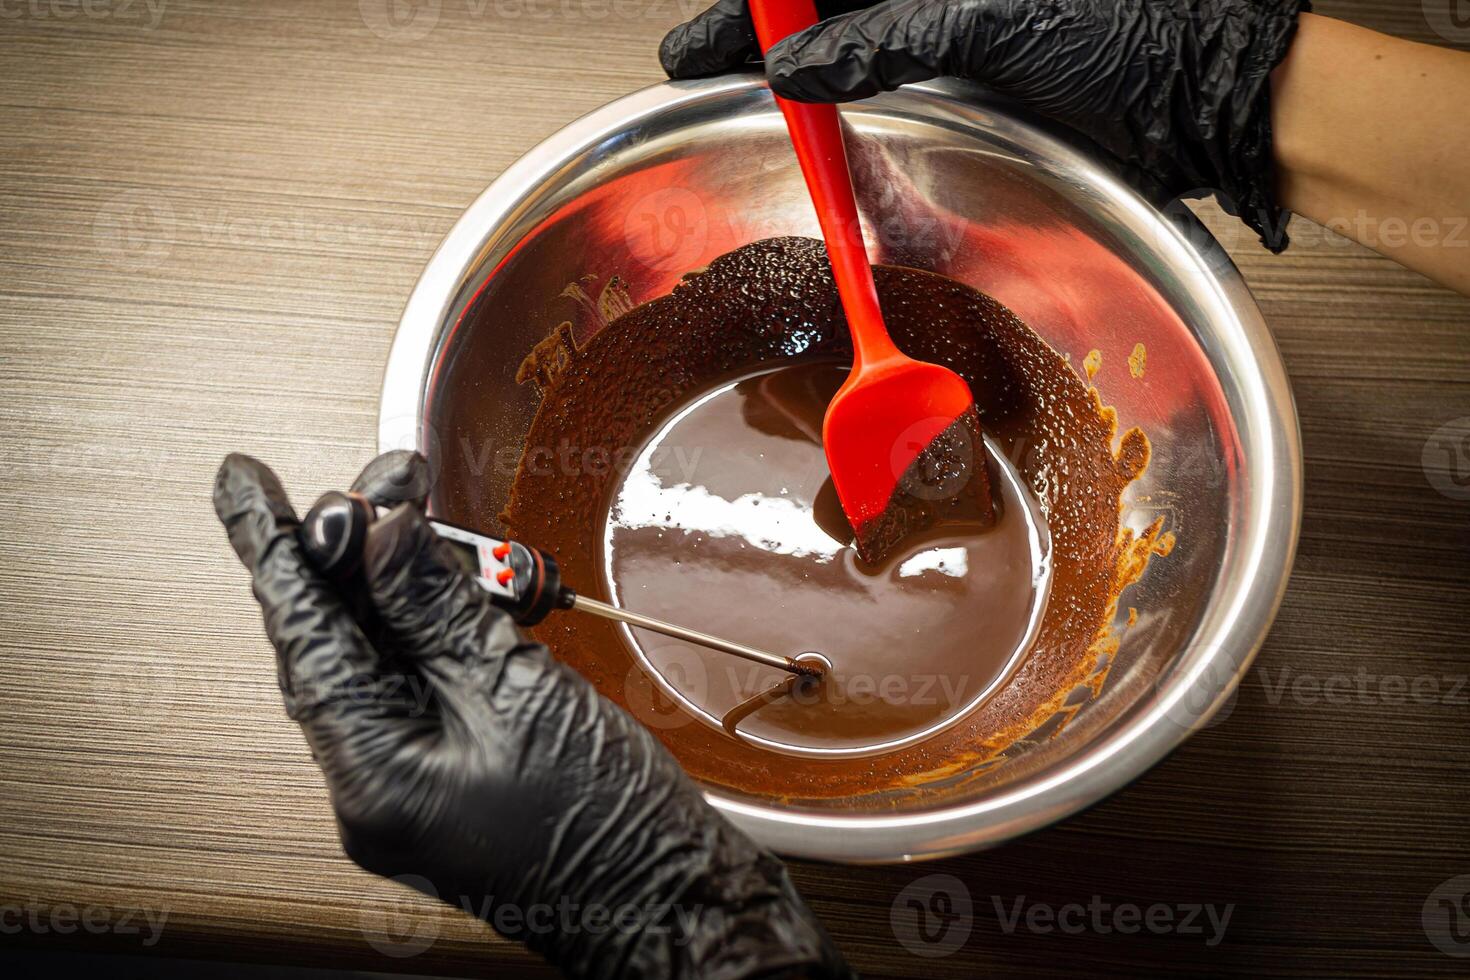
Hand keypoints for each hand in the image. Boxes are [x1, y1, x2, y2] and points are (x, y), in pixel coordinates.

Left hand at [213, 451, 850, 979]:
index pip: (304, 636)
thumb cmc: (612, 829)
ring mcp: (408, 781)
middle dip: (352, 550)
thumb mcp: (523, 693)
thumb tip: (385, 534)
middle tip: (385, 480)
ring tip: (422, 515)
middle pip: (335, 639)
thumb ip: (440, 609)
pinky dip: (429, 623)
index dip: (273, 546)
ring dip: (396, 581)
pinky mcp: (444, 772)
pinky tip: (451, 581)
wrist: (672, 901)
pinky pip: (414, 682)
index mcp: (375, 774)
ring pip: (375, 655)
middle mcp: (373, 783)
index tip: (243, 481)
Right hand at [661, 0, 1308, 250]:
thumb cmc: (1135, 37)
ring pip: (855, 41)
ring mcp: (960, 28)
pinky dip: (847, 100)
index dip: (757, 9)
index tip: (701, 42)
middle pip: (832, 4)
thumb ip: (885, 36)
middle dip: (765, 33)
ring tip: (739, 88)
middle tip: (702, 62)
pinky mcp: (977, 76)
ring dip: (798, 68)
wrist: (1208, 101)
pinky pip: (892, 80)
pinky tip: (814, 114)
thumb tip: (800, 64)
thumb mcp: (996, 22)